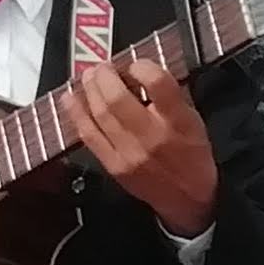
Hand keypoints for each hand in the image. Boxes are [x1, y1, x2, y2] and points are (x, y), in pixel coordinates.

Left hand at [63, 62, 218, 234]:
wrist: (188, 199)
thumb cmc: (192, 155)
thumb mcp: (193, 119)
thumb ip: (168, 95)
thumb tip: (137, 72)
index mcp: (177, 121)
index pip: (156, 82)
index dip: (141, 66)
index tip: (135, 65)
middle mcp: (151, 137)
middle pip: (117, 98)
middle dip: (105, 75)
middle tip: (102, 66)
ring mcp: (128, 153)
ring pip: (99, 114)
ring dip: (89, 89)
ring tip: (89, 77)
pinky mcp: (113, 165)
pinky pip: (88, 135)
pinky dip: (76, 113)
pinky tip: (70, 99)